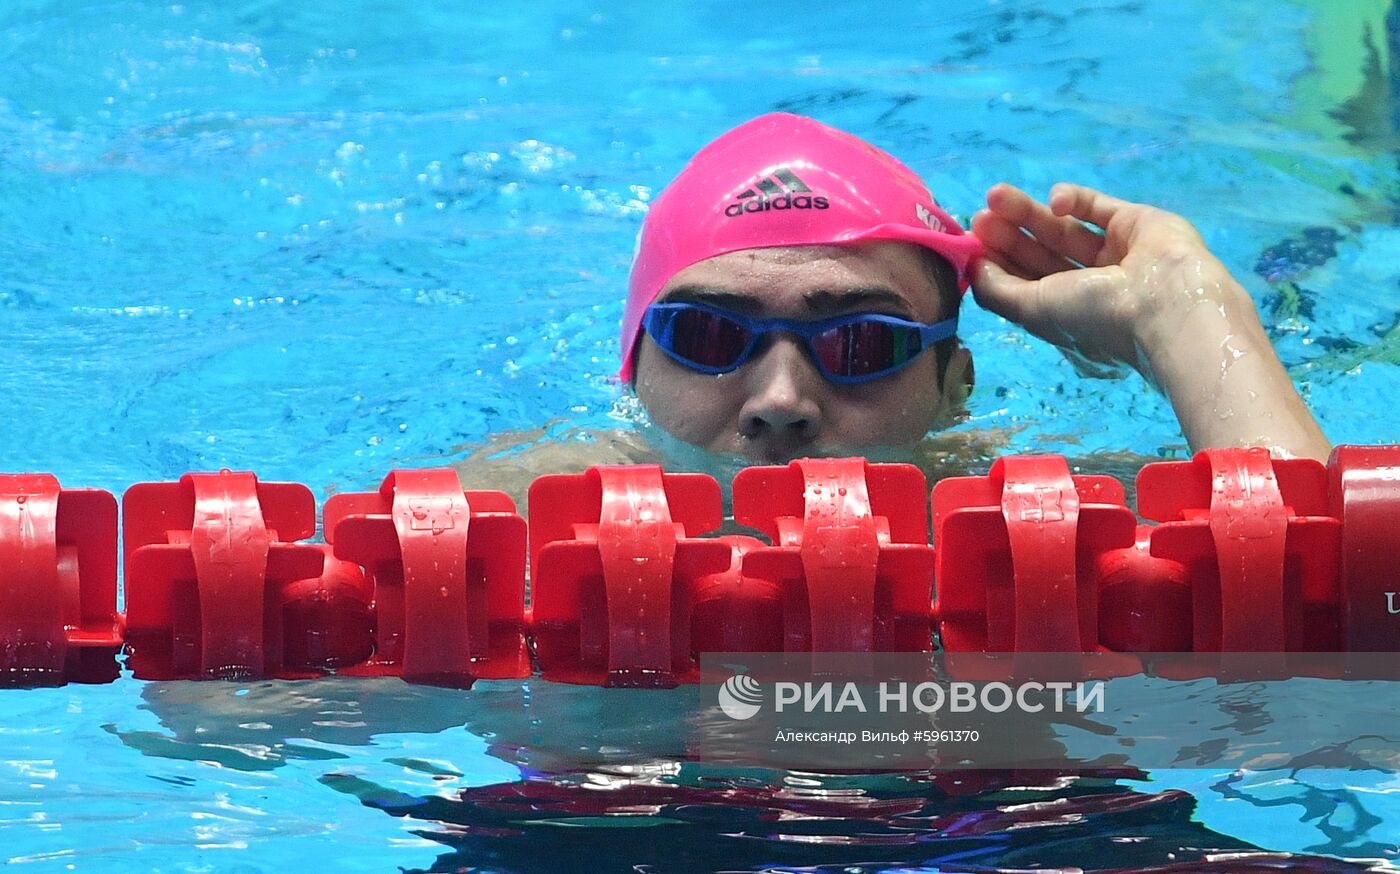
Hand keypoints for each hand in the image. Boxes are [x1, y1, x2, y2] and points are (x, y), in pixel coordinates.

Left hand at [970, 182, 1231, 379]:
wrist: (1166, 303)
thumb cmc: (1094, 317)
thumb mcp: (1032, 312)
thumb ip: (997, 290)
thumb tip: (974, 265)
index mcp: (1071, 319)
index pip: (1027, 287)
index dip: (999, 265)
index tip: (972, 244)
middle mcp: (1095, 290)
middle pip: (1041, 256)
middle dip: (1009, 236)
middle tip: (979, 216)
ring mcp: (1118, 256)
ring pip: (1064, 229)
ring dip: (1029, 213)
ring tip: (995, 195)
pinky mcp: (1137, 224)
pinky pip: (1097, 207)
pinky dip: (1073, 199)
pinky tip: (1055, 201)